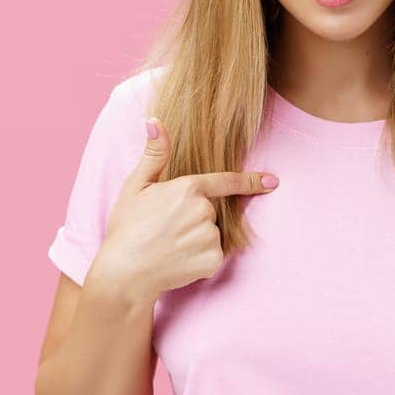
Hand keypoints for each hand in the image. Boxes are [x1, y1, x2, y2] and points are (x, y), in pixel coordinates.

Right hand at [94, 117, 277, 301]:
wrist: (122, 273)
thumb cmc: (126, 228)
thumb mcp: (136, 187)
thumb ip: (154, 155)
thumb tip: (155, 121)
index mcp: (188, 189)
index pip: (226, 182)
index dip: (251, 181)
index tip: (272, 181)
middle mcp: (204, 211)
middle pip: (212, 211)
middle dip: (194, 218)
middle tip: (165, 229)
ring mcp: (210, 237)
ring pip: (213, 234)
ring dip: (197, 239)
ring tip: (169, 246)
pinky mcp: (213, 260)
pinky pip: (214, 255)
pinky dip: (200, 259)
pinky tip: (178, 261)